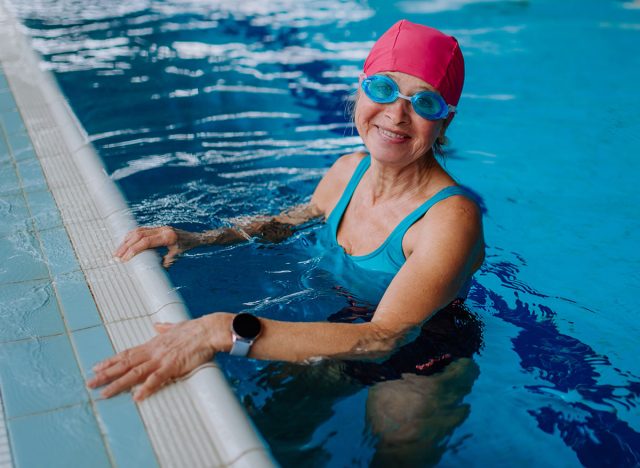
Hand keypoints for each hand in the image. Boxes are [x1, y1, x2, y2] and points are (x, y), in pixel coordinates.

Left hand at [87, 315, 227, 400]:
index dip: (111, 361)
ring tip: (105, 393)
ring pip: (135, 372)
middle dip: (106, 373)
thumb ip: (165, 328)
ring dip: (119, 383)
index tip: (97, 367)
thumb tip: (158, 325)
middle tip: (90, 383)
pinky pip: (157, 379)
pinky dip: (146, 388)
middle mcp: (153, 352)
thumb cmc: (195, 329)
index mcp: (153, 344)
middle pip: (125, 363)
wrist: (208, 330)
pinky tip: (136, 397)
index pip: (127, 353)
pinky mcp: (173, 366)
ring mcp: (162, 359)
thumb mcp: (176, 327)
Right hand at [114, 226, 199, 266]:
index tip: (125, 258)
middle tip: (116, 256)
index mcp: (167, 236)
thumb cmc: (187, 248)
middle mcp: (162, 229)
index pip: (146, 241)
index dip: (134, 249)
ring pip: (138, 230)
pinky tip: (125, 243)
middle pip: (139, 234)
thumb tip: (151, 270)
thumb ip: (165, 262)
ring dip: (126, 240)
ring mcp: (159, 227)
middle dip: (126, 245)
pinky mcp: (157, 228)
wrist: (195, 237)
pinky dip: (131, 236)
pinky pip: (141, 229)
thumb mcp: (177, 256)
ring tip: (118, 251)